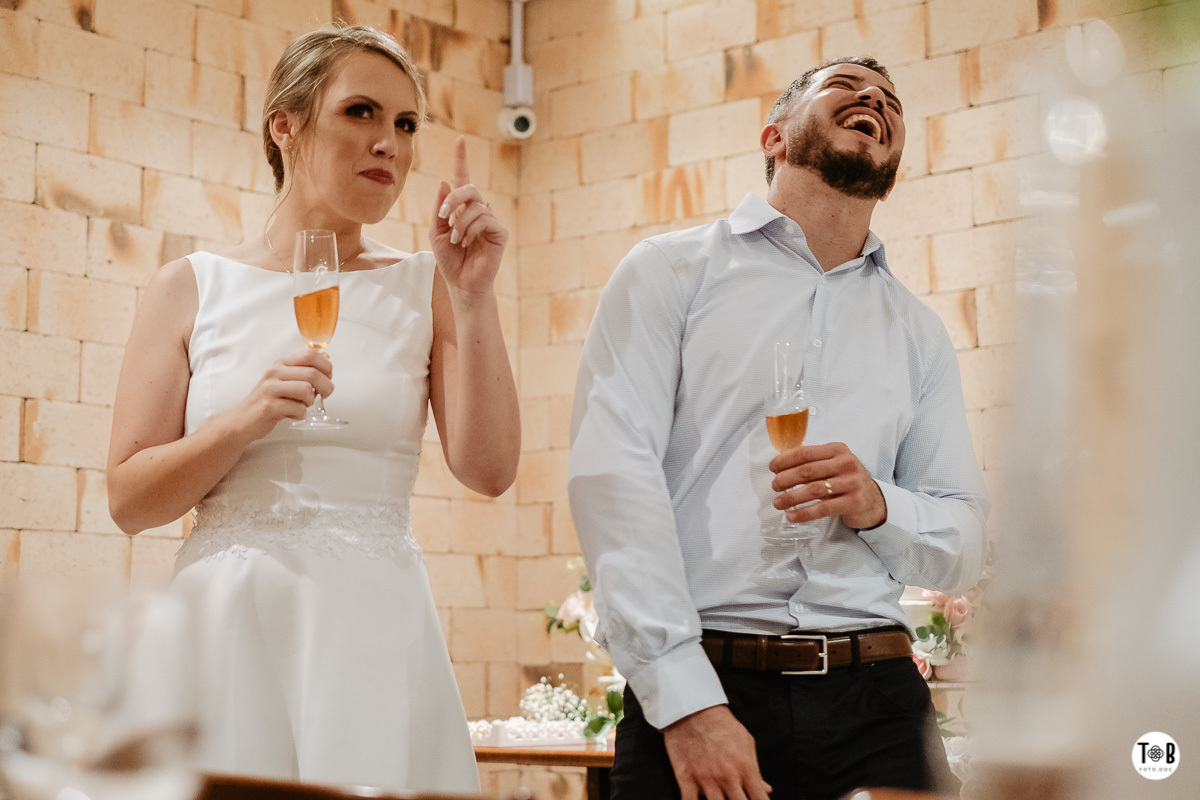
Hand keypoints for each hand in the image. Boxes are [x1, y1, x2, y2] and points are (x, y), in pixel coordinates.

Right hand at [230, 349, 333, 440]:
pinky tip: (290, 414)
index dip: (326, 367)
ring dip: (310, 402)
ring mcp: (270, 389)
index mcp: (281, 363)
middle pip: (312, 374)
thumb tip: (327, 359)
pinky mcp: (269, 406)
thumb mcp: (285, 380)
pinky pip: (298, 409)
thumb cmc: (269, 400)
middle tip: (324, 395)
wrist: (243, 420)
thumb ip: (303, 370)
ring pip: (307, 391)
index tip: (328, 377)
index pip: (310, 355)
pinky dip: (300, 414)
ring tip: (300, 405)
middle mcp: (275, 372)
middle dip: (326, 387)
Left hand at [430, 137, 507, 296]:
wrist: (461, 283)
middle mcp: (478, 210)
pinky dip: (470, 230)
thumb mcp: (436, 231)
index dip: (461, 159)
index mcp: (462, 208)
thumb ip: (440, 208)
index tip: (460, 140)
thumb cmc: (449, 259)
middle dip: (453, 199)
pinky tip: (466, 243)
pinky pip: (484, 219)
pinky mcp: (499, 232)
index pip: (463, 178)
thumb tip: (446, 182)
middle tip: (444, 217)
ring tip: (456, 240)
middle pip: (469, 188)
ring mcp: (490, 220)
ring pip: (475, 205)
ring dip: (460, 223)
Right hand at [662, 706, 771, 799]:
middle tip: (738, 798)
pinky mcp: (685, 777)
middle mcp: (727, 777)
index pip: (759, 799)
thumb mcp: (746, 742)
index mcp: (744, 768)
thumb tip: (766, 789)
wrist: (693, 708)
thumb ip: (756, 769)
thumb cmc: (722, 724)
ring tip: (720, 797)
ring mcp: (705, 779)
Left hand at [770, 442, 887, 529]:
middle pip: (807, 471)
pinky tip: (791, 516)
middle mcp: (847, 463)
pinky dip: (804, 513)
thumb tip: (779, 463)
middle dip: (785, 479)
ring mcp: (852, 483)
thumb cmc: (846, 480)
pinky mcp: (854, 502)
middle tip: (774, 487)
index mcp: (838, 450)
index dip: (785, 460)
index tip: (772, 468)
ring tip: (778, 503)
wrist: (873, 500)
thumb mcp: (833, 464)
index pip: (806, 452)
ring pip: (813, 490)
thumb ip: (813, 461)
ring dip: (791, 497)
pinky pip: (823, 508)